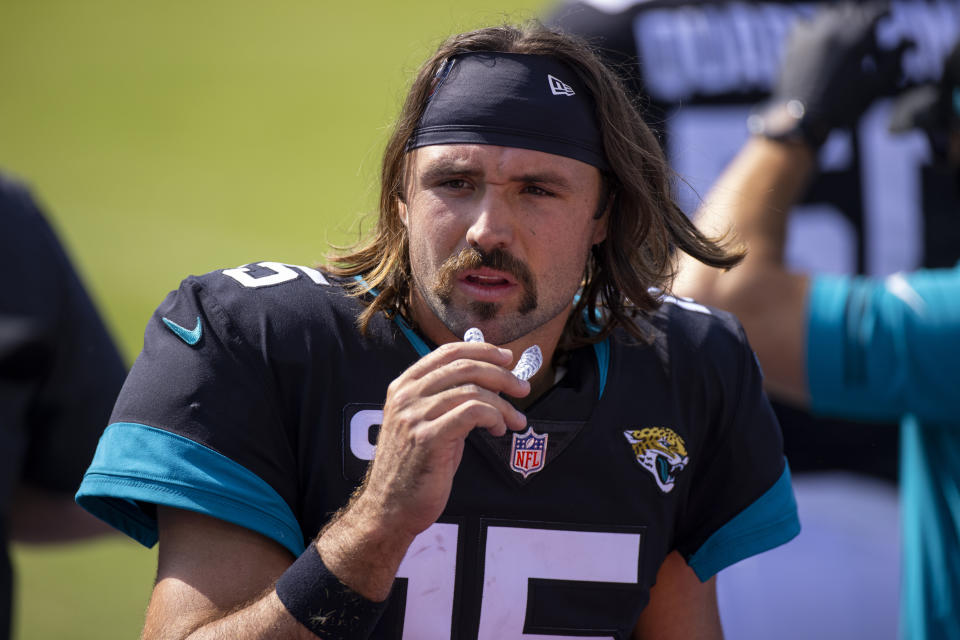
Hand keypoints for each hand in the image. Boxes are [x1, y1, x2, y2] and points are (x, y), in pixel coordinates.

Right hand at [355, 340, 529, 538]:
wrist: (391, 508)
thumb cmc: (416, 467)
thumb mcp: (427, 423)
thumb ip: (450, 399)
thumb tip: (492, 380)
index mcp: (404, 385)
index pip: (447, 352)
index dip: (482, 350)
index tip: (507, 358)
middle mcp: (406, 395)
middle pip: (464, 367)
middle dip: (501, 375)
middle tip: (522, 388)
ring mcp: (414, 416)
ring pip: (473, 391)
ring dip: (503, 404)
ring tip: (515, 420)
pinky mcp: (428, 437)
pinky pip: (473, 412)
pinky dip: (494, 416)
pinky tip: (498, 429)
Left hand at [753, 3, 910, 146]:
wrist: (802, 119)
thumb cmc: (843, 107)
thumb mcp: (876, 84)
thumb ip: (894, 58)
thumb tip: (909, 40)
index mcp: (857, 36)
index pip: (877, 12)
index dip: (885, 14)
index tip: (888, 19)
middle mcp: (834, 28)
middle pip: (852, 9)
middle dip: (862, 17)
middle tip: (866, 29)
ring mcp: (811, 34)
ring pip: (827, 13)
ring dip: (838, 19)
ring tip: (842, 32)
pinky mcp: (793, 44)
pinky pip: (803, 24)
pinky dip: (812, 27)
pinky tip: (817, 39)